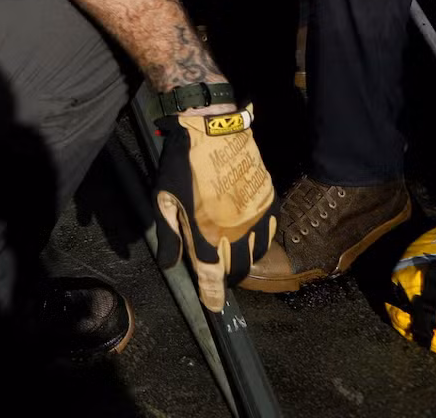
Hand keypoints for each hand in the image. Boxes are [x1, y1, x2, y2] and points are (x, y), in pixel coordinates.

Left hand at [153, 108, 277, 311]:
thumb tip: (169, 264)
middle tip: (218, 278)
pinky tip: (254, 239)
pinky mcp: (269, 198)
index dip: (213, 295)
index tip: (215, 308)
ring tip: (235, 261)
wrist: (212, 127)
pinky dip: (263, 240)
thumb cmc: (182, 162)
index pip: (212, 274)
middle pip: (237, 268)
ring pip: (257, 252)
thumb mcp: (164, 198)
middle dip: (228, 278)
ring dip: (246, 262)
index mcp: (208, 231)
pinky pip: (272, 230)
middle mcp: (236, 229)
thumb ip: (169, 234)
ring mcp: (256, 215)